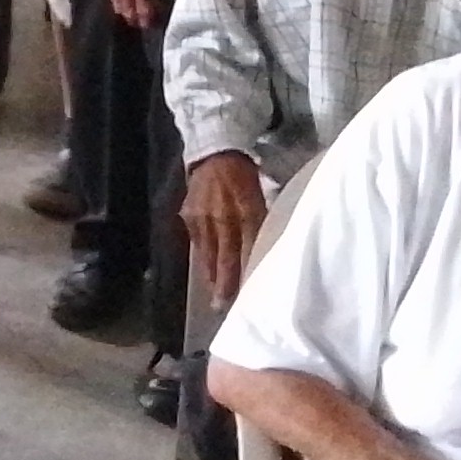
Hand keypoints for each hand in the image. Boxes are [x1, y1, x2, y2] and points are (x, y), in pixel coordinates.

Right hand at [106, 0, 163, 27]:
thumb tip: (159, 5)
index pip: (143, 12)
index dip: (150, 21)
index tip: (157, 25)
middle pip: (127, 14)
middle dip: (137, 20)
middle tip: (147, 23)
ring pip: (118, 6)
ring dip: (128, 13)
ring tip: (138, 14)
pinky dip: (122, 2)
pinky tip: (129, 1)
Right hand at [180, 151, 267, 307]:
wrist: (216, 152)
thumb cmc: (245, 175)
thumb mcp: (262, 194)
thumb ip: (263, 220)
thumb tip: (270, 248)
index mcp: (248, 210)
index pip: (250, 248)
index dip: (249, 271)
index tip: (250, 294)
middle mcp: (224, 216)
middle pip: (227, 256)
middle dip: (226, 283)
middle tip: (224, 307)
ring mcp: (204, 217)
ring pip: (209, 253)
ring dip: (212, 276)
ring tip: (214, 297)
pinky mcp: (190, 216)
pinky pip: (198, 243)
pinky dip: (203, 259)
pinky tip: (206, 273)